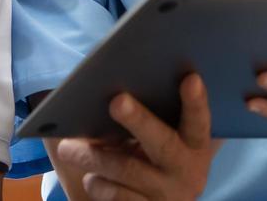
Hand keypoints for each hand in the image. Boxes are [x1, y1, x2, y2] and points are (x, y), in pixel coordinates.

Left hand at [51, 74, 220, 199]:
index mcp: (195, 144)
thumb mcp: (166, 141)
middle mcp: (187, 170)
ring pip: (127, 169)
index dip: (196, 101)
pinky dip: (98, 184)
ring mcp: (167, 194)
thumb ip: (154, 118)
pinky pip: (117, 196)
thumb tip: (116, 88)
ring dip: (94, 156)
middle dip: (139, 120)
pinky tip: (90, 177)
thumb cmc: (156, 162)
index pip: (199, 120)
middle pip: (161, 142)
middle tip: (117, 101)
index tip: (191, 78)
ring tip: (67, 147)